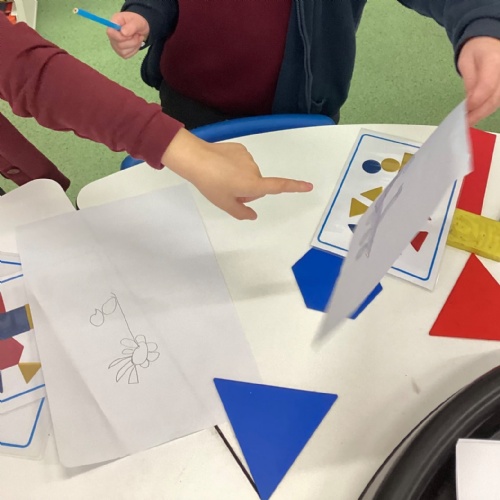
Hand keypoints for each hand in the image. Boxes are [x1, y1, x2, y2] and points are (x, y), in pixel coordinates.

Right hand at [107, 12, 149, 58]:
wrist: (141, 29)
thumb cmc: (137, 23)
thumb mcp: (137, 21)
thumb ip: (131, 26)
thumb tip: (123, 33)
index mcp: (114, 24)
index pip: (110, 32)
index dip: (121, 36)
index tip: (130, 34)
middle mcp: (112, 35)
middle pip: (119, 44)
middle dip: (132, 41)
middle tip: (137, 35)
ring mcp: (115, 45)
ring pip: (123, 51)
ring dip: (134, 45)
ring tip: (137, 38)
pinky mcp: (120, 52)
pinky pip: (127, 55)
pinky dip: (134, 50)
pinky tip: (136, 43)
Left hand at [161, 129, 313, 219]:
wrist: (195, 158)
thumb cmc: (210, 184)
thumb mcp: (224, 203)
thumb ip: (241, 212)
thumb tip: (253, 215)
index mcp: (253, 184)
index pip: (278, 186)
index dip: (294, 187)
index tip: (309, 186)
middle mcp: (254, 170)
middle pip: (257, 185)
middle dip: (246, 190)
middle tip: (226, 191)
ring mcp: (247, 157)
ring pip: (249, 173)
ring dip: (239, 177)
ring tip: (220, 177)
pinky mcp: (240, 148)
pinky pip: (242, 161)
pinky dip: (234, 166)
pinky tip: (220, 166)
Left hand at [458, 37, 499, 125]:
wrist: (492, 41)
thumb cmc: (477, 50)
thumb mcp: (466, 62)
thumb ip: (469, 81)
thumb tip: (469, 102)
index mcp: (494, 60)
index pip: (487, 86)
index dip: (475, 101)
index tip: (464, 111)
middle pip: (495, 98)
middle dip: (478, 113)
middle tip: (464, 123)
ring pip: (498, 102)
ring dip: (483, 113)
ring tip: (468, 120)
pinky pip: (499, 100)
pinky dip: (487, 109)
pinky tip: (476, 114)